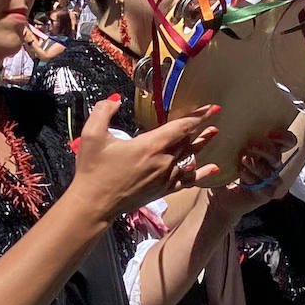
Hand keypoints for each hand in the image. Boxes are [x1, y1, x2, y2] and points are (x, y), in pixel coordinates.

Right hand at [70, 98, 219, 220]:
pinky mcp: (163, 191)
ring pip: (189, 158)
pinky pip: (188, 181)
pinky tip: (213, 169)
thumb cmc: (92, 170)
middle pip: (188, 141)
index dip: (198, 116)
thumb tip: (115, 100)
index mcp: (150, 146)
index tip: (213, 108)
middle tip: (214, 118)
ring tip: (214, 134)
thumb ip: (103, 111)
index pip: (181, 127)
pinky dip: (201, 173)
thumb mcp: (91, 135)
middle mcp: (162, 161)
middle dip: (201, 128)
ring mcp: (164, 178)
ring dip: (201, 145)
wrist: (93, 204)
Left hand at [207, 129, 297, 217]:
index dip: (284, 137)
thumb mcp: (229, 149)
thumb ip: (235, 137)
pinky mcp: (265, 194)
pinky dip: (253, 178)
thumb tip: (225, 118)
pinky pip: (265, 186)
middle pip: (277, 156)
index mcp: (268, 151)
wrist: (219, 195)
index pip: (288, 142)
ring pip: (271, 172)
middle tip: (251, 146)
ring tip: (243, 160)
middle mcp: (272, 166)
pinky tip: (242, 173)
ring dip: (257, 165)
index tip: (270, 133)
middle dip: (265, 150)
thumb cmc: (225, 168)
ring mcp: (270, 181)